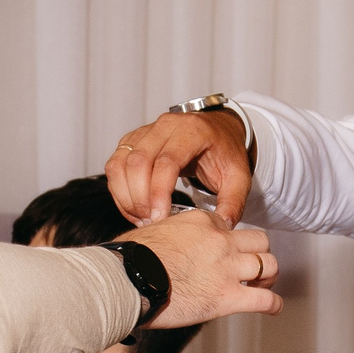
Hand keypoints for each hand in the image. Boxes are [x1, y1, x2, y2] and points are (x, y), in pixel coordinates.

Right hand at [105, 108, 254, 226]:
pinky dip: (119, 191)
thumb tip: (222, 226)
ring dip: (126, 196)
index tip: (160, 218)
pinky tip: (134, 209)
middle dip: (140, 198)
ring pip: (121, 163)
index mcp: (192, 131)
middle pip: (138, 162)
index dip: (159, 193)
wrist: (216, 132)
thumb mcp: (239, 177)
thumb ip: (233, 202)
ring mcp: (144, 132)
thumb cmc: (225, 153)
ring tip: (142, 219)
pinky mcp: (131, 141)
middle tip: (151, 222)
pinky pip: (115, 166)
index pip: (167, 162)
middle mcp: (165, 126)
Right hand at [114, 212, 281, 326]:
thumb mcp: (155, 229)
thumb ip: (172, 233)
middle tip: (254, 267)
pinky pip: (265, 300)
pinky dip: (273, 305)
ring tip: (263, 287)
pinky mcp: (227, 298)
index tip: (227, 252)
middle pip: (260, 241)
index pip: (230, 227)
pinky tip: (273, 308)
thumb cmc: (130, 258)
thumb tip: (167, 243)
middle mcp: (220, 242)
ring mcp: (227, 269)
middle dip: (260, 254)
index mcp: (203, 222)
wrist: (126, 279)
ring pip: (270, 266)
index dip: (231, 242)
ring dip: (269, 278)